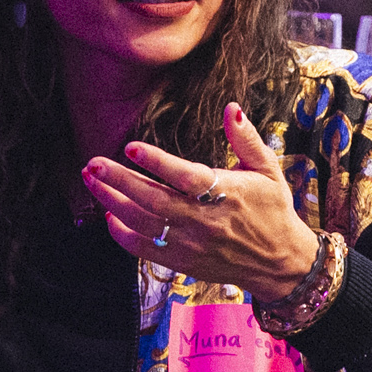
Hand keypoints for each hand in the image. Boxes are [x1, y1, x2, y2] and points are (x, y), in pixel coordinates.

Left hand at [81, 102, 325, 302]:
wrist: (279, 263)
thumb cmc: (273, 210)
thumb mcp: (268, 170)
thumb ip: (246, 139)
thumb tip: (231, 108)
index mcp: (226, 194)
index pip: (185, 178)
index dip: (157, 163)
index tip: (131, 148)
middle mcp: (204, 221)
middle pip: (154, 201)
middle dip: (120, 181)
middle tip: (94, 164)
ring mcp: (190, 244)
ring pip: (142, 223)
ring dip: (112, 201)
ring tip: (92, 180)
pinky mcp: (182, 261)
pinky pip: (143, 249)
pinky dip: (122, 233)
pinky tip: (109, 212)